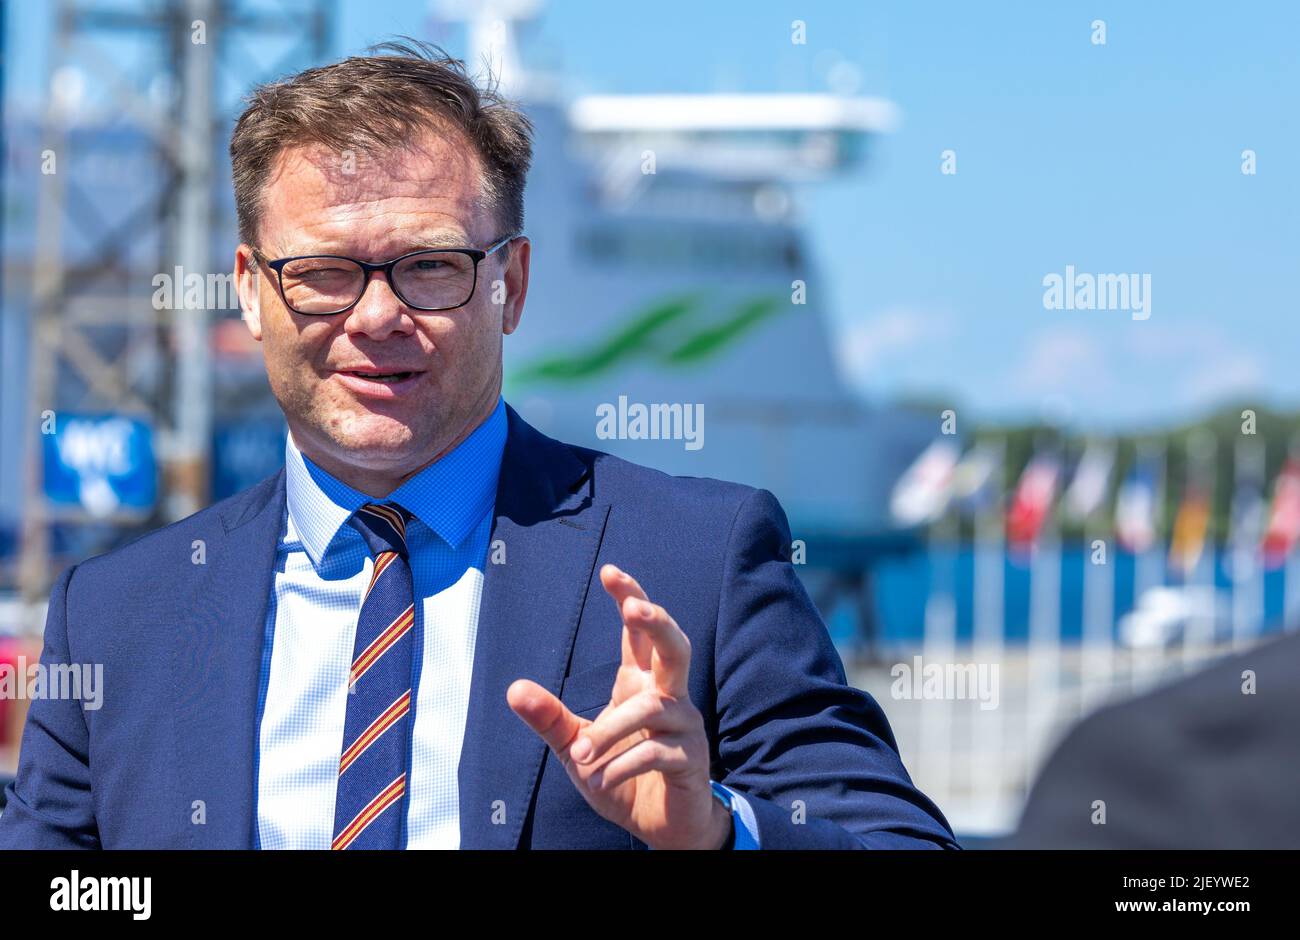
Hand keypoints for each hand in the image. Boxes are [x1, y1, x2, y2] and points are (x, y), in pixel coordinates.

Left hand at [507, 563, 731, 848]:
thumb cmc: (621, 776)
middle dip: (658, 622)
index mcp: (641, 685)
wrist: (659, 828)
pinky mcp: (690, 759)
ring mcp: (684, 727)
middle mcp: (668, 698)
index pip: (640, 634)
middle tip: (634, 608)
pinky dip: (624, 764)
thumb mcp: (576, 748)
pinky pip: (657, 750)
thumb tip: (514, 688)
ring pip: (654, 707)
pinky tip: (602, 777)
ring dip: (614, 728)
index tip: (610, 572)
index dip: (631, 599)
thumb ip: (551, 719)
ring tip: (583, 754)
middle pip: (675, 646)